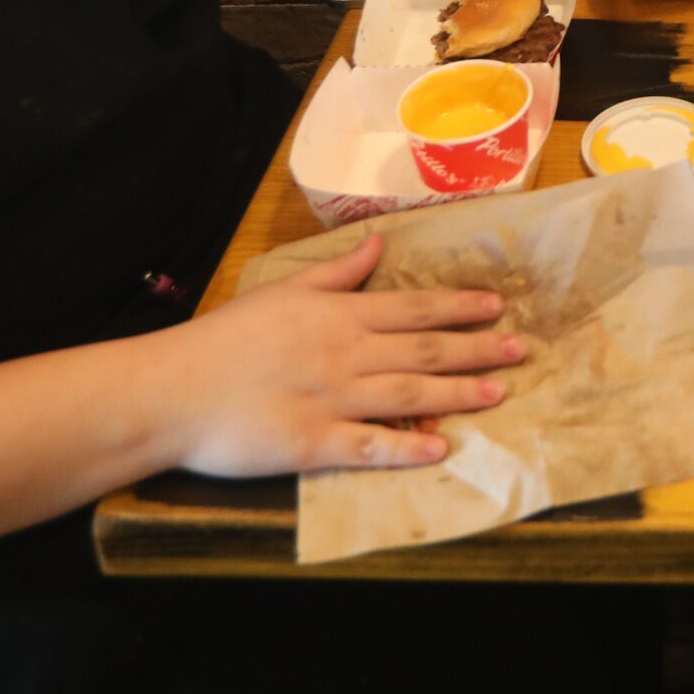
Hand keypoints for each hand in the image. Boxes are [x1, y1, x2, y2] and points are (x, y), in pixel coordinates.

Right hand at [150, 237, 525, 475]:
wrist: (173, 388)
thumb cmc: (226, 337)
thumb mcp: (284, 291)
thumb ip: (338, 272)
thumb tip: (378, 244)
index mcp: (339, 316)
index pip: (413, 308)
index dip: (459, 307)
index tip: (497, 307)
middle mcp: (346, 354)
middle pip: (424, 351)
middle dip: (476, 348)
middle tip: (520, 349)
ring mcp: (332, 400)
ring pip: (409, 396)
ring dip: (458, 393)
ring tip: (499, 392)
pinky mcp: (313, 445)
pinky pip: (370, 446)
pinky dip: (407, 448)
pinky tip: (441, 449)